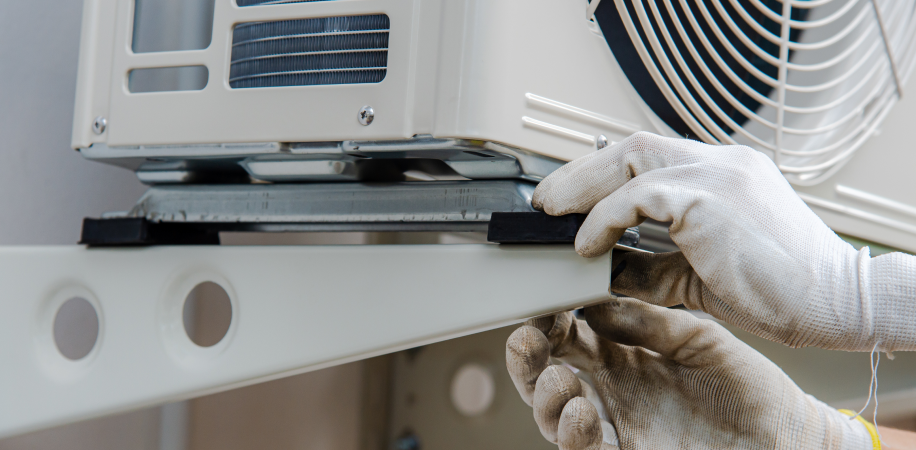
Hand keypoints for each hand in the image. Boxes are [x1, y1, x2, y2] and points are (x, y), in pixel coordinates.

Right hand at [506, 298, 874, 448]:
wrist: (788, 442)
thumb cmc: (752, 392)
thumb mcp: (701, 341)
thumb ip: (649, 322)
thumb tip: (594, 303)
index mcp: (628, 357)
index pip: (571, 336)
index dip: (550, 322)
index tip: (544, 306)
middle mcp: (615, 393)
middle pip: (549, 375)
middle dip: (528, 360)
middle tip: (528, 341)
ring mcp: (620, 428)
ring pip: (555, 416)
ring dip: (544, 397)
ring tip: (557, 379)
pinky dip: (572, 433)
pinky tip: (581, 412)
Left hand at [532, 131, 915, 351]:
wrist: (834, 304)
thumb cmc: (775, 291)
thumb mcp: (696, 275)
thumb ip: (650, 265)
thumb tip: (600, 268)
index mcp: (723, 174)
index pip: (648, 157)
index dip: (601, 173)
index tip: (568, 198)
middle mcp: (721, 163)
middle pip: (631, 146)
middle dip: (580, 172)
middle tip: (545, 201)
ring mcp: (719, 173)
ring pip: (631, 158)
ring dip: (582, 185)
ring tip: (552, 213)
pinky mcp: (711, 196)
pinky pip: (639, 195)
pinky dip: (605, 216)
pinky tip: (588, 242)